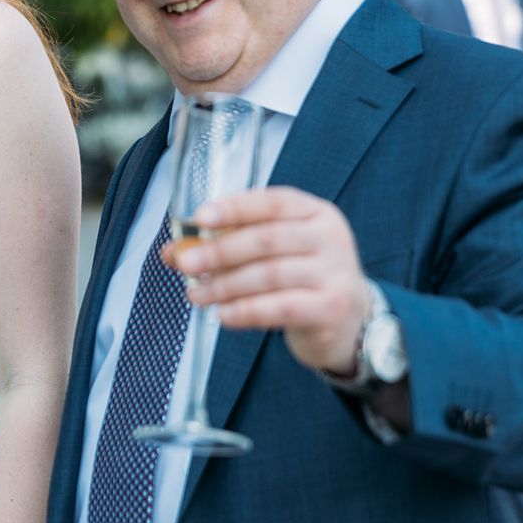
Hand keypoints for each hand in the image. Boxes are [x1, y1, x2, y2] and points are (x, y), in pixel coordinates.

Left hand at [165, 186, 369, 374]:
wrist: (350, 321)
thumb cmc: (300, 277)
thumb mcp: (271, 253)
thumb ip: (225, 245)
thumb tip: (173, 251)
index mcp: (314, 212)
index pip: (272, 201)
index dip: (235, 208)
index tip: (200, 218)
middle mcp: (330, 237)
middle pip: (267, 239)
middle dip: (220, 251)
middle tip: (186, 263)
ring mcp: (335, 273)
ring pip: (270, 275)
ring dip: (225, 285)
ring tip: (196, 294)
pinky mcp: (331, 308)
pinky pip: (281, 308)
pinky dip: (247, 311)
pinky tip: (223, 315)